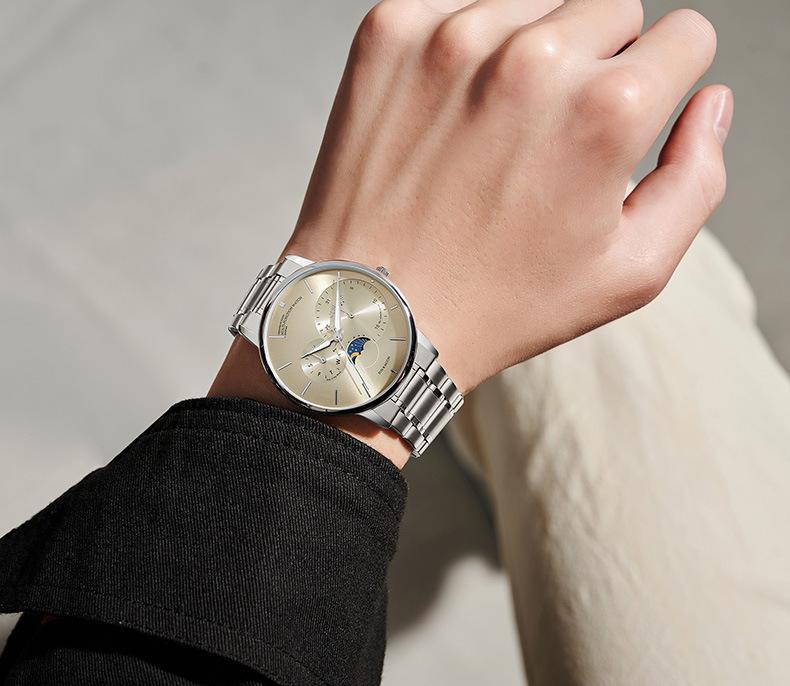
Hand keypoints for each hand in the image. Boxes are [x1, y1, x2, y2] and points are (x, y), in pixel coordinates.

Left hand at [283, 0, 730, 393]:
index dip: (664, 81)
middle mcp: (532, 58)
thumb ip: (698, 178)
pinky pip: (457, 7)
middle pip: (611, 8)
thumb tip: (710, 100)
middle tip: (554, 137)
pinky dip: (464, 51)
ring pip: (533, 5)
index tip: (626, 119)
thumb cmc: (501, 303)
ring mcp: (452, 38)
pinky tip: (450, 115)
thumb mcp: (629, 272)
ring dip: (529, 55)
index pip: (684, 36)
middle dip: (599, 64)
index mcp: (607, 110)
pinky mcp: (390, 34)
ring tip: (494, 134)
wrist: (377, 309)